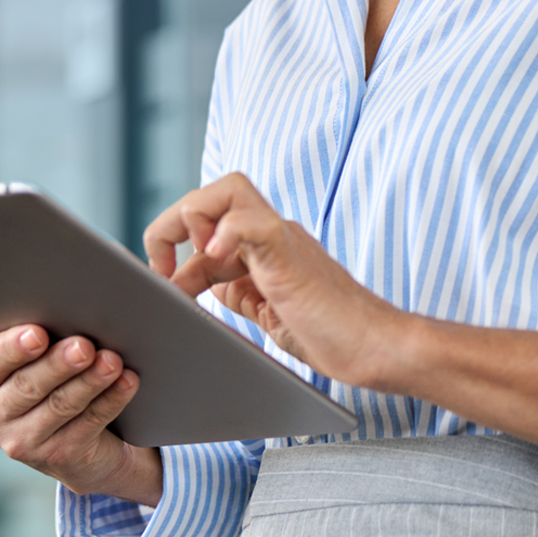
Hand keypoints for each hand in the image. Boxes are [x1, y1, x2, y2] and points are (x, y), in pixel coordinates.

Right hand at [0, 325, 162, 504]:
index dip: (13, 348)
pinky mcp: (58, 457)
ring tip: (112, 360)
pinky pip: (88, 424)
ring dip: (90, 381)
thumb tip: (69, 304)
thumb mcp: (31, 359)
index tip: (38, 333)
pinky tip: (126, 382)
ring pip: (61, 406)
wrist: (70, 439)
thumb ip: (36, 334)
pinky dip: (110, 400)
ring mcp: (22, 443)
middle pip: (27, 386)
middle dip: (59, 364)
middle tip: (84, 345)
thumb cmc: (48, 377)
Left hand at [144, 173, 402, 385]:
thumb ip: (236, 291)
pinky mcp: (289, 253)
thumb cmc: (330, 334)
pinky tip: (214, 258)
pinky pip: (251, 220)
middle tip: (161, 271)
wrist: (376, 347)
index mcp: (263, 246)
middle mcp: (271, 233)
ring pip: (228, 190)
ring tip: (188, 264)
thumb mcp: (265, 311)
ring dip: (192, 219)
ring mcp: (282, 238)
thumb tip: (193, 284)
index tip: (161, 289)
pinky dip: (225, 231)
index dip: (171, 251)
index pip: (204, 225)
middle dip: (172, 223)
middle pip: (212, 192)